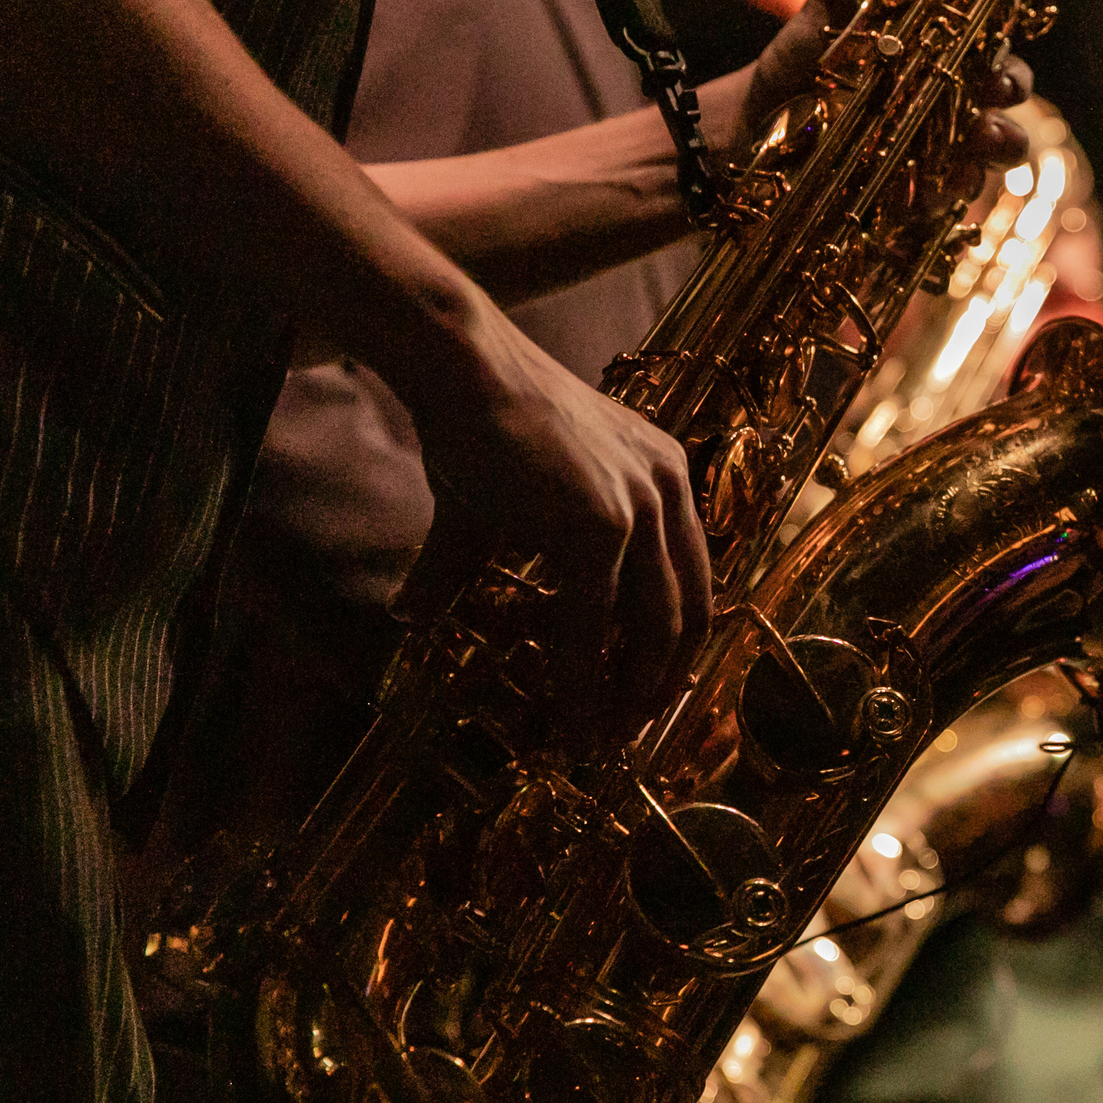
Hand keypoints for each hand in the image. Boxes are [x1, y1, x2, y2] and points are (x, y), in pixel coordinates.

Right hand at [397, 293, 710, 734]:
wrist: (456, 365)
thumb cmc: (470, 421)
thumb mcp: (498, 501)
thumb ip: (477, 565)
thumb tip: (412, 617)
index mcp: (663, 475)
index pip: (691, 579)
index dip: (673, 646)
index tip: (650, 695)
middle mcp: (667, 488)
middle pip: (688, 611)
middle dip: (661, 683)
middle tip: (627, 732)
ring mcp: (641, 505)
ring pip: (652, 628)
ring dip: (630, 693)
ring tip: (599, 737)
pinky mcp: (598, 523)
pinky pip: (594, 623)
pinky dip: (585, 679)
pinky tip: (569, 715)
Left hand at [694, 0, 1032, 182]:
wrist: (752, 132)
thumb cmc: (799, 60)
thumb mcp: (832, 1)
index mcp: (940, 47)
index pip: (996, 41)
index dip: (1008, 41)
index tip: (1002, 40)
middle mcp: (950, 97)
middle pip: (1009, 94)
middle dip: (1012, 92)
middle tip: (996, 90)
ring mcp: (940, 147)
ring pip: (995, 147)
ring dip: (999, 142)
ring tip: (982, 139)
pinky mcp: (919, 192)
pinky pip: (955, 194)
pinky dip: (953, 188)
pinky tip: (937, 181)